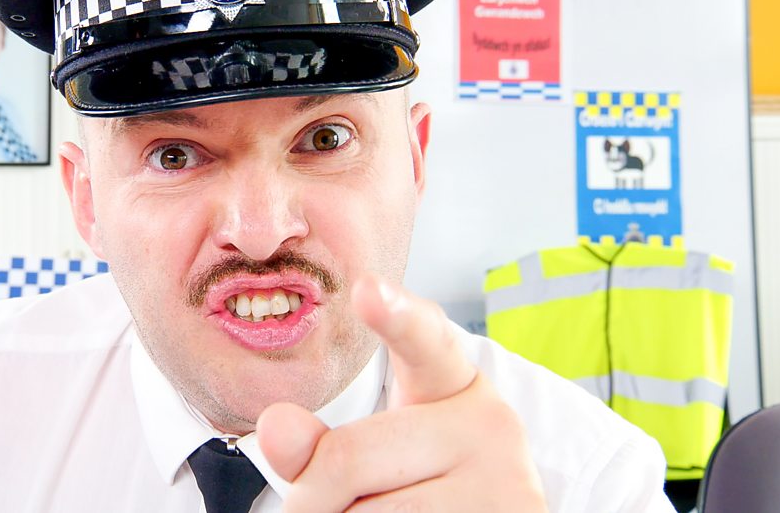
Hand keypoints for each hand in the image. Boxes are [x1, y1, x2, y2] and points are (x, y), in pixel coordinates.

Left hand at [257, 276, 547, 511]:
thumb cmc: (418, 485)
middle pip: (345, 459)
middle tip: (324, 504)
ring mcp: (505, 484)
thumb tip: (273, 426)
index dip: (395, 315)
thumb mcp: (371, 452)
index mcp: (451, 381)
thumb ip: (318, 442)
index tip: (368, 288)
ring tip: (384, 510)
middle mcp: (491, 426)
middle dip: (311, 497)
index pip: (423, 340)